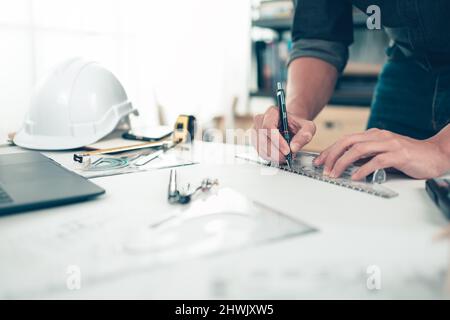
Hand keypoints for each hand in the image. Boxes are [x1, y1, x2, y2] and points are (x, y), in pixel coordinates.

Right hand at [252, 106, 315, 162]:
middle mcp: (260, 119)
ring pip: (259, 146)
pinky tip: (278, 157)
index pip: (269, 126)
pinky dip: (268, 157)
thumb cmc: (297, 125)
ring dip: (272, 156)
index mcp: (272, 112)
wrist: (290, 127)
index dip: (277, 140)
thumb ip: (304, 135)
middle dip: (275, 151)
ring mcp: (255, 130)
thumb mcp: (307, 127)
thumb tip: (294, 147)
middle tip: (286, 158)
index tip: (287, 150)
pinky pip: (258, 151)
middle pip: (262, 138)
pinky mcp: (254, 140)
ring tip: (284, 158)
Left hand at [314, 128, 449, 179]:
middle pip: (348, 142)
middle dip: (331, 155)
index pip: (345, 140)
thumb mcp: (383, 152)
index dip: (330, 150)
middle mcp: (379, 136)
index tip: (319, 161)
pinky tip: (356, 177)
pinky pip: (376, 161)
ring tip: (335, 174)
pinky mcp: (399, 155)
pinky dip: (363, 169)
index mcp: (373, 135)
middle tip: (323, 169)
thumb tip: (346, 165)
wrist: (436, 154)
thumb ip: (367, 155)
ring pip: (358, 150)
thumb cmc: (409, 156)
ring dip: (343, 163)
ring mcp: (389, 144)